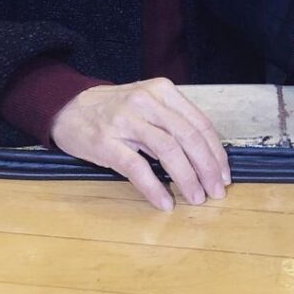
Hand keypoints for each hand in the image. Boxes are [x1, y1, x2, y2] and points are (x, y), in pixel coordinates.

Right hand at [50, 79, 230, 210]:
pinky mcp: (107, 143)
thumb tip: (205, 155)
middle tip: (217, 191)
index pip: (199, 122)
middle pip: (188, 136)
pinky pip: (137, 167)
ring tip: (197, 198)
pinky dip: (155, 187)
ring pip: (168, 150)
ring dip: (187, 178)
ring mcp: (126, 121)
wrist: (68, 108)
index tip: (224, 174)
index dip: (216, 151)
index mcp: (162, 91)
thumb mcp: (148, 103)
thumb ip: (173, 120)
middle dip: (207, 167)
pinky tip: (165, 202)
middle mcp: (147, 101)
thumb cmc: (115, 109)